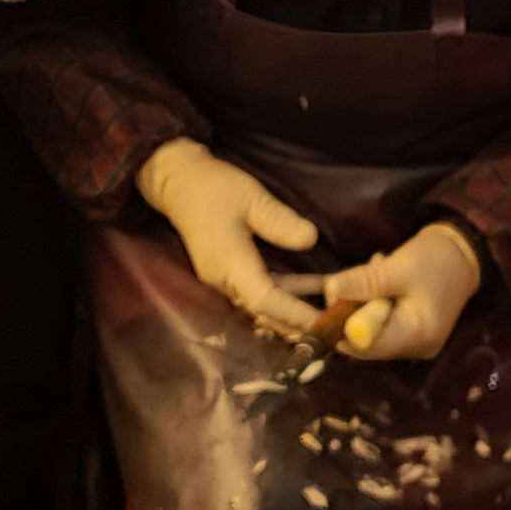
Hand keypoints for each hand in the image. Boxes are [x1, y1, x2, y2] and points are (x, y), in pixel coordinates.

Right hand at [135, 139, 318, 334]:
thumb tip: (311, 240)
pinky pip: (256, 292)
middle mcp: (223, 280)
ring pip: (260, 304)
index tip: (321, 321)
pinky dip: (282, 294)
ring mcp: (222, 279)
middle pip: (263, 311)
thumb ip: (279, 221)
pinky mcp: (225, 273)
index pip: (264, 299)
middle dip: (296, 322)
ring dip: (291, 309)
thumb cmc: (213, 187)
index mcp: (228, 263)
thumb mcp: (251, 197)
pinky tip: (309, 287)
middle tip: (332, 327)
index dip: (293, 312)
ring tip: (327, 311)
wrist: (177, 182)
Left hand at [323, 222, 479, 360]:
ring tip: (375, 273)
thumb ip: (364, 282)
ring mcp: (413, 344)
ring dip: (362, 306)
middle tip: (355, 279)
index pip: (365, 347)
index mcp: (416, 337)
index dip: (341, 326)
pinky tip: (380, 284)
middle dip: (352, 313)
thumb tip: (329, 291)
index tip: (333, 297)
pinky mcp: (410, 335)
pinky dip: (373, 307)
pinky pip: (381, 327)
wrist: (464, 254)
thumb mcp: (398, 267)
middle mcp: (415, 349)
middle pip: (366, 343)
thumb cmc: (435, 259)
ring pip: (371, 334)